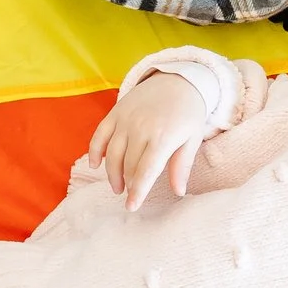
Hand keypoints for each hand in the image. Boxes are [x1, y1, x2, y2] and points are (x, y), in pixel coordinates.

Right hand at [86, 71, 208, 208]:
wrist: (178, 79)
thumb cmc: (188, 113)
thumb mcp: (192, 138)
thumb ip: (182, 165)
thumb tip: (179, 192)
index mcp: (163, 137)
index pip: (146, 171)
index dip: (138, 191)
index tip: (132, 207)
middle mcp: (141, 128)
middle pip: (128, 165)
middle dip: (128, 184)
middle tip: (130, 195)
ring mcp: (125, 120)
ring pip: (111, 154)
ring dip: (112, 174)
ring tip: (118, 186)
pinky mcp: (115, 113)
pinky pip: (99, 135)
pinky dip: (94, 151)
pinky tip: (96, 165)